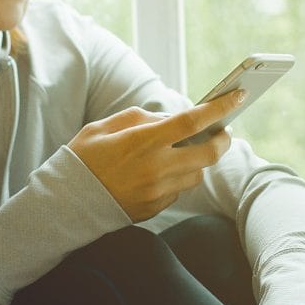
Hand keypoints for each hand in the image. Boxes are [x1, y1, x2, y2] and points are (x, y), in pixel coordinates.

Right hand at [68, 89, 242, 220]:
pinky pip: (179, 190)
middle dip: (222, 139)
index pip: (192, 121)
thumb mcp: (106, 126)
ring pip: (197, 173)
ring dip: (198, 160)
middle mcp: (155, 168)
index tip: (238, 96)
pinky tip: (162, 171)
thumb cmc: (84, 157)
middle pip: (208, 153)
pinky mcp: (155, 208)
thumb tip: (172, 120)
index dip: (219, 108)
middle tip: (223, 131)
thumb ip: (142, 118)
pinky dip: (178, 177)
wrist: (66, 201)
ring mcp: (157, 191)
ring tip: (184, 151)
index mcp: (143, 142)